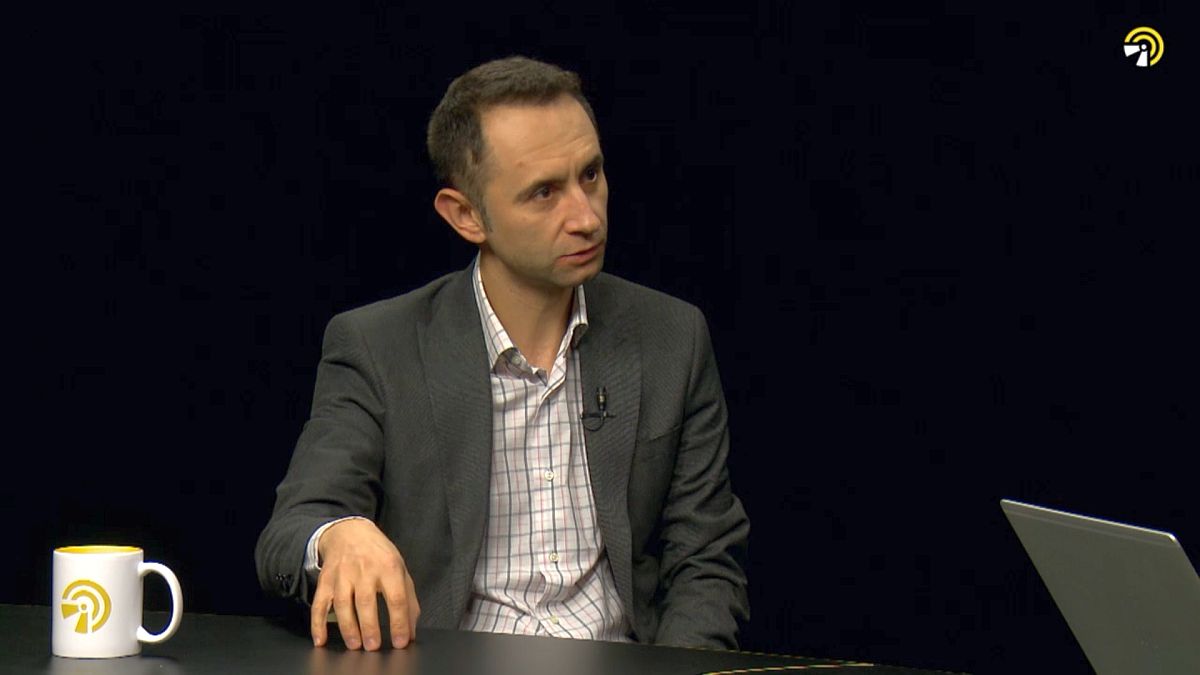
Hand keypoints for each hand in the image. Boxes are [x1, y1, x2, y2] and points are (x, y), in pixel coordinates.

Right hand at [310, 519, 419, 650]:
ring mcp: (342, 575)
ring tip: (355, 645)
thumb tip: (411, 630)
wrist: (350, 532)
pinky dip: (317, 623)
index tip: (401, 642)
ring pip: (342, 603)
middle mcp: (364, 570)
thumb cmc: (379, 555)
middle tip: (373, 647)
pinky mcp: (325, 581)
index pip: (396, 597)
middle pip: (366, 601)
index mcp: (388, 567)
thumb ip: (408, 600)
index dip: (399, 622)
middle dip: (370, 627)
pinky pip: (319, 603)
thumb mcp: (400, 570)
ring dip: (348, 627)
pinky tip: (321, 639)